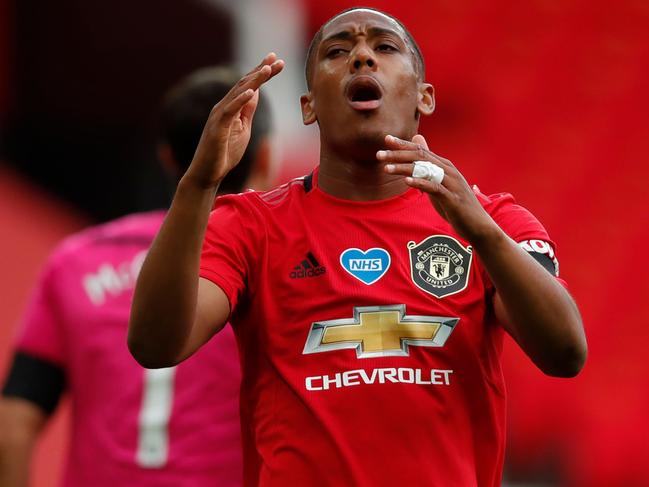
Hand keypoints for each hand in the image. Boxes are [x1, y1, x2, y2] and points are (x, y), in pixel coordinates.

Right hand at [184, 53, 283, 189]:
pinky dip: (240, 100)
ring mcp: (219, 116)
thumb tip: (255, 92)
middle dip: (261, 70)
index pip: (249, 86)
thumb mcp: (243, 128)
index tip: (278, 61)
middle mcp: (224, 107)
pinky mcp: (217, 127)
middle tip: (276, 58)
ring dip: (253, 80)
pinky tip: (252, 91)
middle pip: (244, 84)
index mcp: (232, 107)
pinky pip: (230, 110)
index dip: (263, 73)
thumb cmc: (224, 153)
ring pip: (237, 93)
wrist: (208, 174)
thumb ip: (247, 110)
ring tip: (267, 68)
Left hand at [378, 134, 497, 243]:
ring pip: (425, 170)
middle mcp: (448, 171)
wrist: (478, 225)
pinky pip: (434, 188)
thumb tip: (418, 143)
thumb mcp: (440, 183)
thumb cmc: (456, 204)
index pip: (421, 151)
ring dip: (404, 168)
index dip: (403, 144)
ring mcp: (452, 184)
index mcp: (444, 166)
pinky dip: (420, 183)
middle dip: (398, 154)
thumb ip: (428, 165)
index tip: (386, 139)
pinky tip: (406, 181)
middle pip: (420, 157)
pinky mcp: (452, 198)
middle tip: (379, 154)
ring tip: (386, 168)